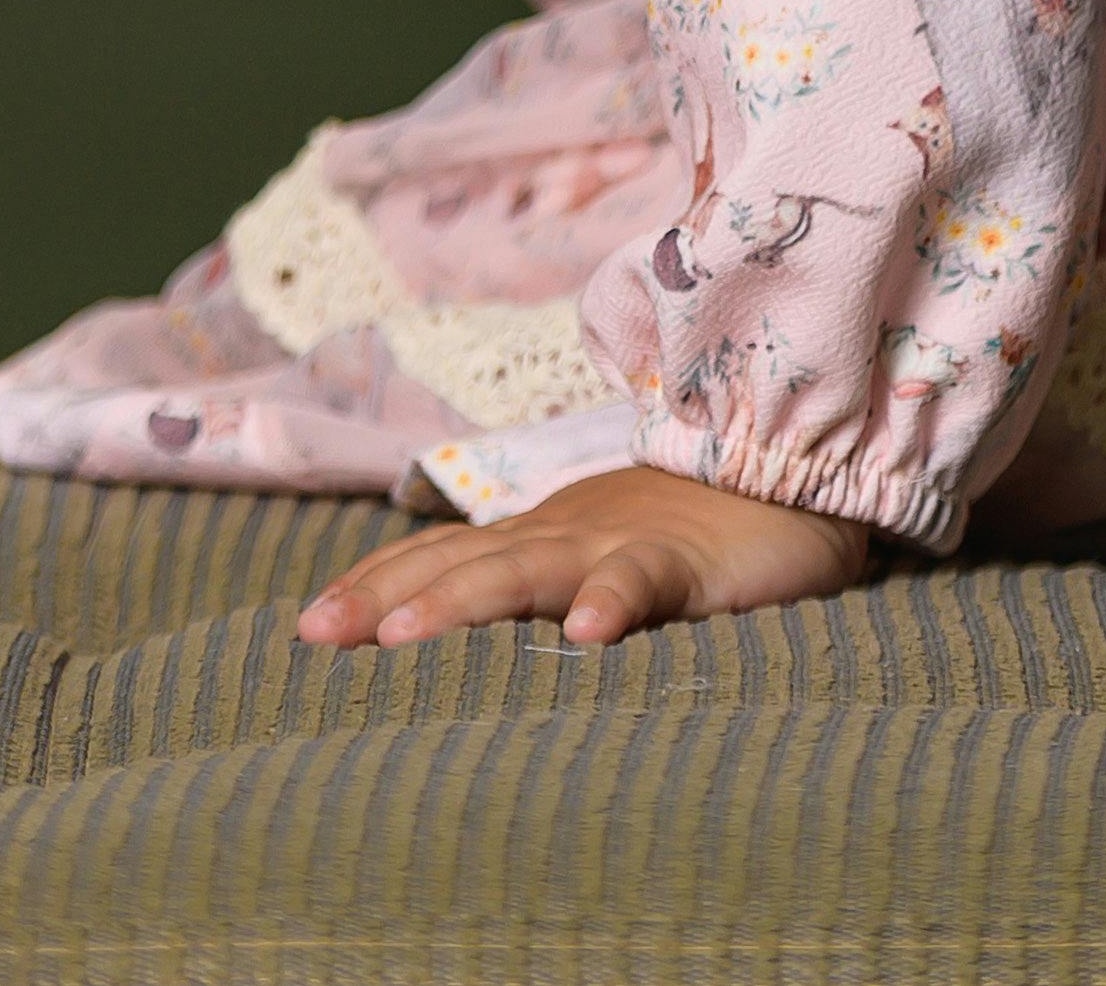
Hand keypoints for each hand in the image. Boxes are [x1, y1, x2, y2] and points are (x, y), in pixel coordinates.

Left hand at [295, 464, 871, 650]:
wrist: (799, 464)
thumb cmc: (699, 526)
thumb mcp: (605, 557)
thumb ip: (544, 582)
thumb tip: (462, 631)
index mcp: (546, 535)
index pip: (444, 553)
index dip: (376, 583)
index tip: (307, 625)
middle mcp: (567, 534)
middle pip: (462, 563)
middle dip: (384, 597)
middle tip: (314, 635)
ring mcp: (623, 543)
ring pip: (531, 572)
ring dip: (463, 603)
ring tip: (399, 642)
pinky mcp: (688, 561)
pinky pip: (643, 581)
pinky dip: (611, 605)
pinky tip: (585, 638)